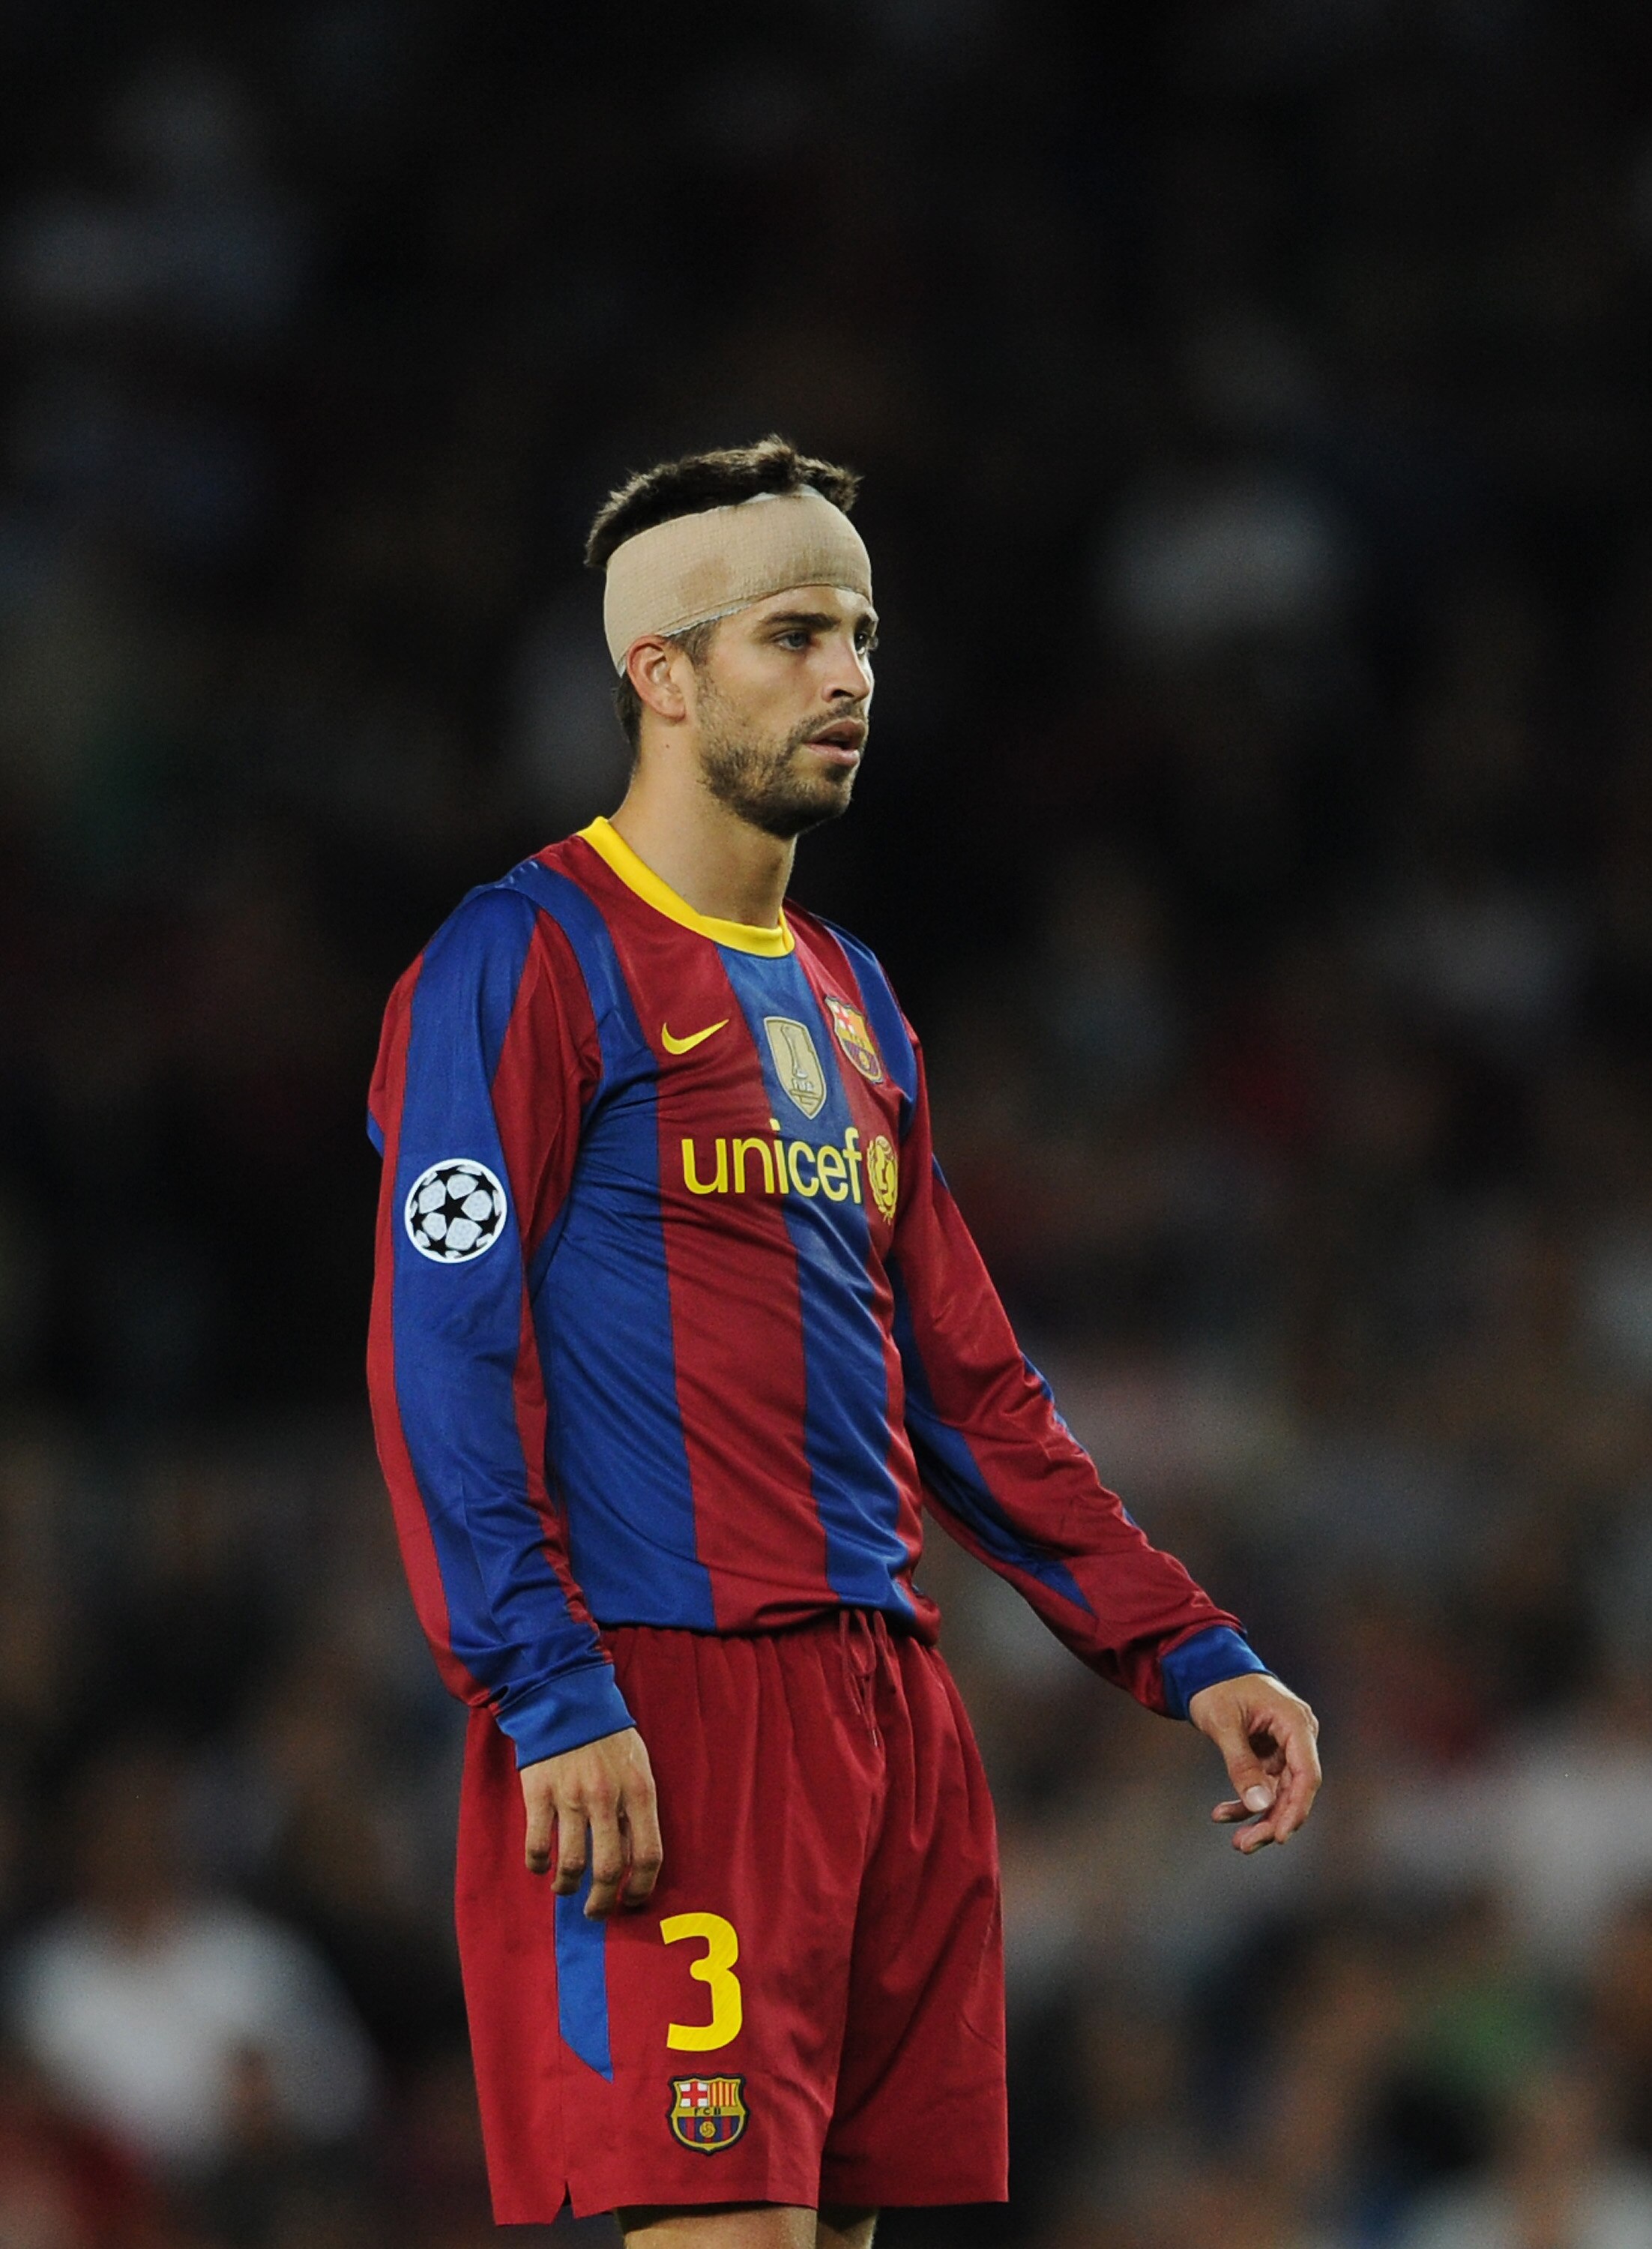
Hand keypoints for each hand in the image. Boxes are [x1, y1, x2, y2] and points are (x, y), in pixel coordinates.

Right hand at [520, 1726, 662, 1916]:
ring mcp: (570, 1797)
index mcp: (639, 1791)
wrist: (568, 1699)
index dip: (641, 1888)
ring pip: (570, 1865)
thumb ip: (637, 1810)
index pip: (648, 1855)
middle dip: (602, 1902)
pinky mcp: (539, 1794)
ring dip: (567, 1887)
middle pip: (608, 1870)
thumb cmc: (609, 1737)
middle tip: (597, 1911)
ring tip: (565, 1890)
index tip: (632, 1901)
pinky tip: (540, 1866)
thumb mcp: (639, 1766)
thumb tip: (631, 1860)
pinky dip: (537, 1865)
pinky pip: (537, 1846)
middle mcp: (607, 1798)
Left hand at [1188, 1673, 1320, 1853]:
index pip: (1306, 1774)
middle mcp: (1297, 1736)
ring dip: (1259, 1818)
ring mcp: (1285, 1746)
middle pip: (1294, 1790)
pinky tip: (1222, 1814)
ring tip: (1238, 1842)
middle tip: (1245, 1845)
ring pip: (1280, 1793)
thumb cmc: (1216, 1685)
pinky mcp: (1271, 1754)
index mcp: (1295, 1722)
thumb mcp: (1224, 1724)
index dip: (1296, 1809)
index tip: (1280, 1836)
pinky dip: (1246, 1801)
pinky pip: (1264, 1785)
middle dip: (1272, 1821)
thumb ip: (1242, 1764)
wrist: (1205, 1666)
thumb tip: (1260, 1805)